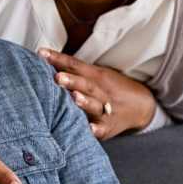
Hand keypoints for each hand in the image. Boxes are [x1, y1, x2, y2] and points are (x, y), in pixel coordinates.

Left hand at [38, 48, 155, 140]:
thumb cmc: (108, 88)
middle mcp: (101, 91)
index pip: (75, 65)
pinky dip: (96, 129)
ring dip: (84, 102)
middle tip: (57, 77)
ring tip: (74, 97)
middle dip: (71, 81)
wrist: (141, 105)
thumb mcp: (95, 75)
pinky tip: (89, 129)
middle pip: (86, 84)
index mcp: (95, 75)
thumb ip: (72, 69)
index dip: (58, 59)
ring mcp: (106, 109)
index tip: (41, 54)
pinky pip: (102, 128)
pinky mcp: (108, 127)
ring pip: (95, 105)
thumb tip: (42, 58)